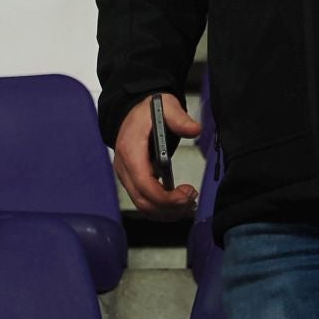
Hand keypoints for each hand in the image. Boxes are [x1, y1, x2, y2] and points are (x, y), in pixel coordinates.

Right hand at [113, 92, 201, 218]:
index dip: (165, 196)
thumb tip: (194, 130)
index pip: (144, 184)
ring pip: (143, 206)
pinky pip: (143, 202)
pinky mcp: (131, 180)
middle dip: (169, 208)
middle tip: (192, 200)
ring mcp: (126, 176)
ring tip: (189, 205)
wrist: (133, 110)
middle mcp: (124, 167)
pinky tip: (178, 205)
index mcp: (130, 150)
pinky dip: (161, 209)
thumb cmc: (148, 111)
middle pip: (143, 201)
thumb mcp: (166, 106)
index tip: (187, 194)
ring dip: (166, 212)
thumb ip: (179, 118)